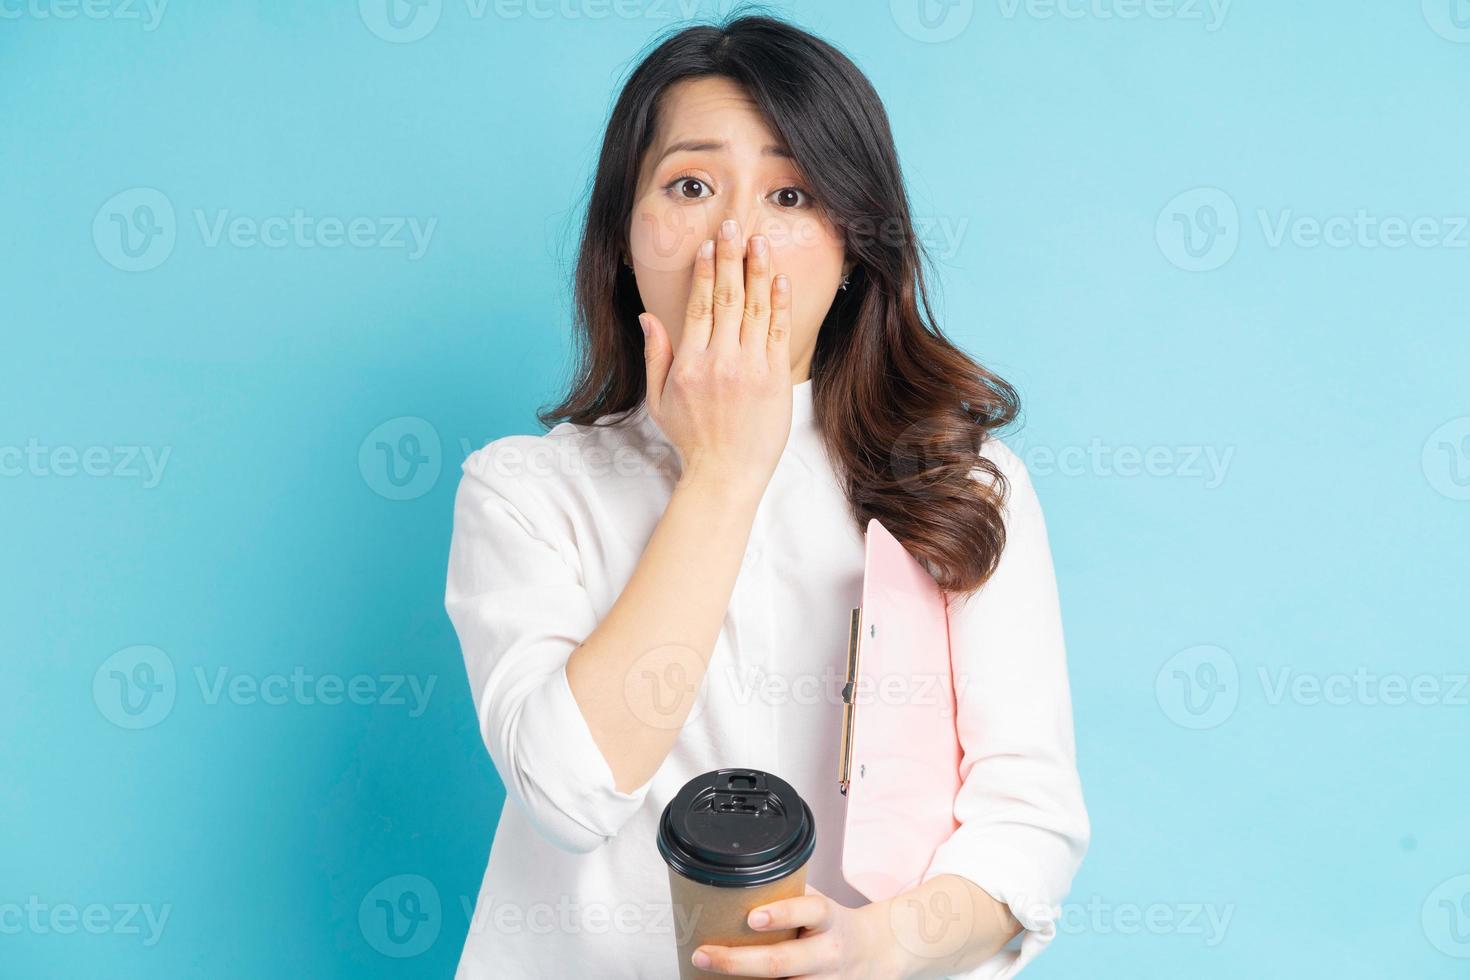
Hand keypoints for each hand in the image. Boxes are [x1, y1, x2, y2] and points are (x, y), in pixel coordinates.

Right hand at [639, 217, 793, 492]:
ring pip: (754, 310)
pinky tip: (779, 280)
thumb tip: (647, 316)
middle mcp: (719, 362)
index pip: (699, 306)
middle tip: (735, 225)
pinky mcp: (774, 380)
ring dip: (758, 272)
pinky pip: (777, 333)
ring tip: (760, 241)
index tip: (711, 244)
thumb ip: (655, 355)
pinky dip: (778, 304)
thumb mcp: (658, 400)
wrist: (726, 474)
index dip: (706, 271)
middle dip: (732, 258)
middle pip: (727, 298)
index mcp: (689, 364)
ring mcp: (750, 370)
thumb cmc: (692, 439)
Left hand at [690, 883, 905, 978]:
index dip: (782, 914)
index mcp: (829, 919)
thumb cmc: (834, 924)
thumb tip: (732, 884)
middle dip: (737, 960)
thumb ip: (784, 895)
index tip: (752, 918)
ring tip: (711, 973)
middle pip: (782, 962)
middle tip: (703, 954)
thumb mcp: (818, 903)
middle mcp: (829, 953)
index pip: (810, 911)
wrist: (876, 953)